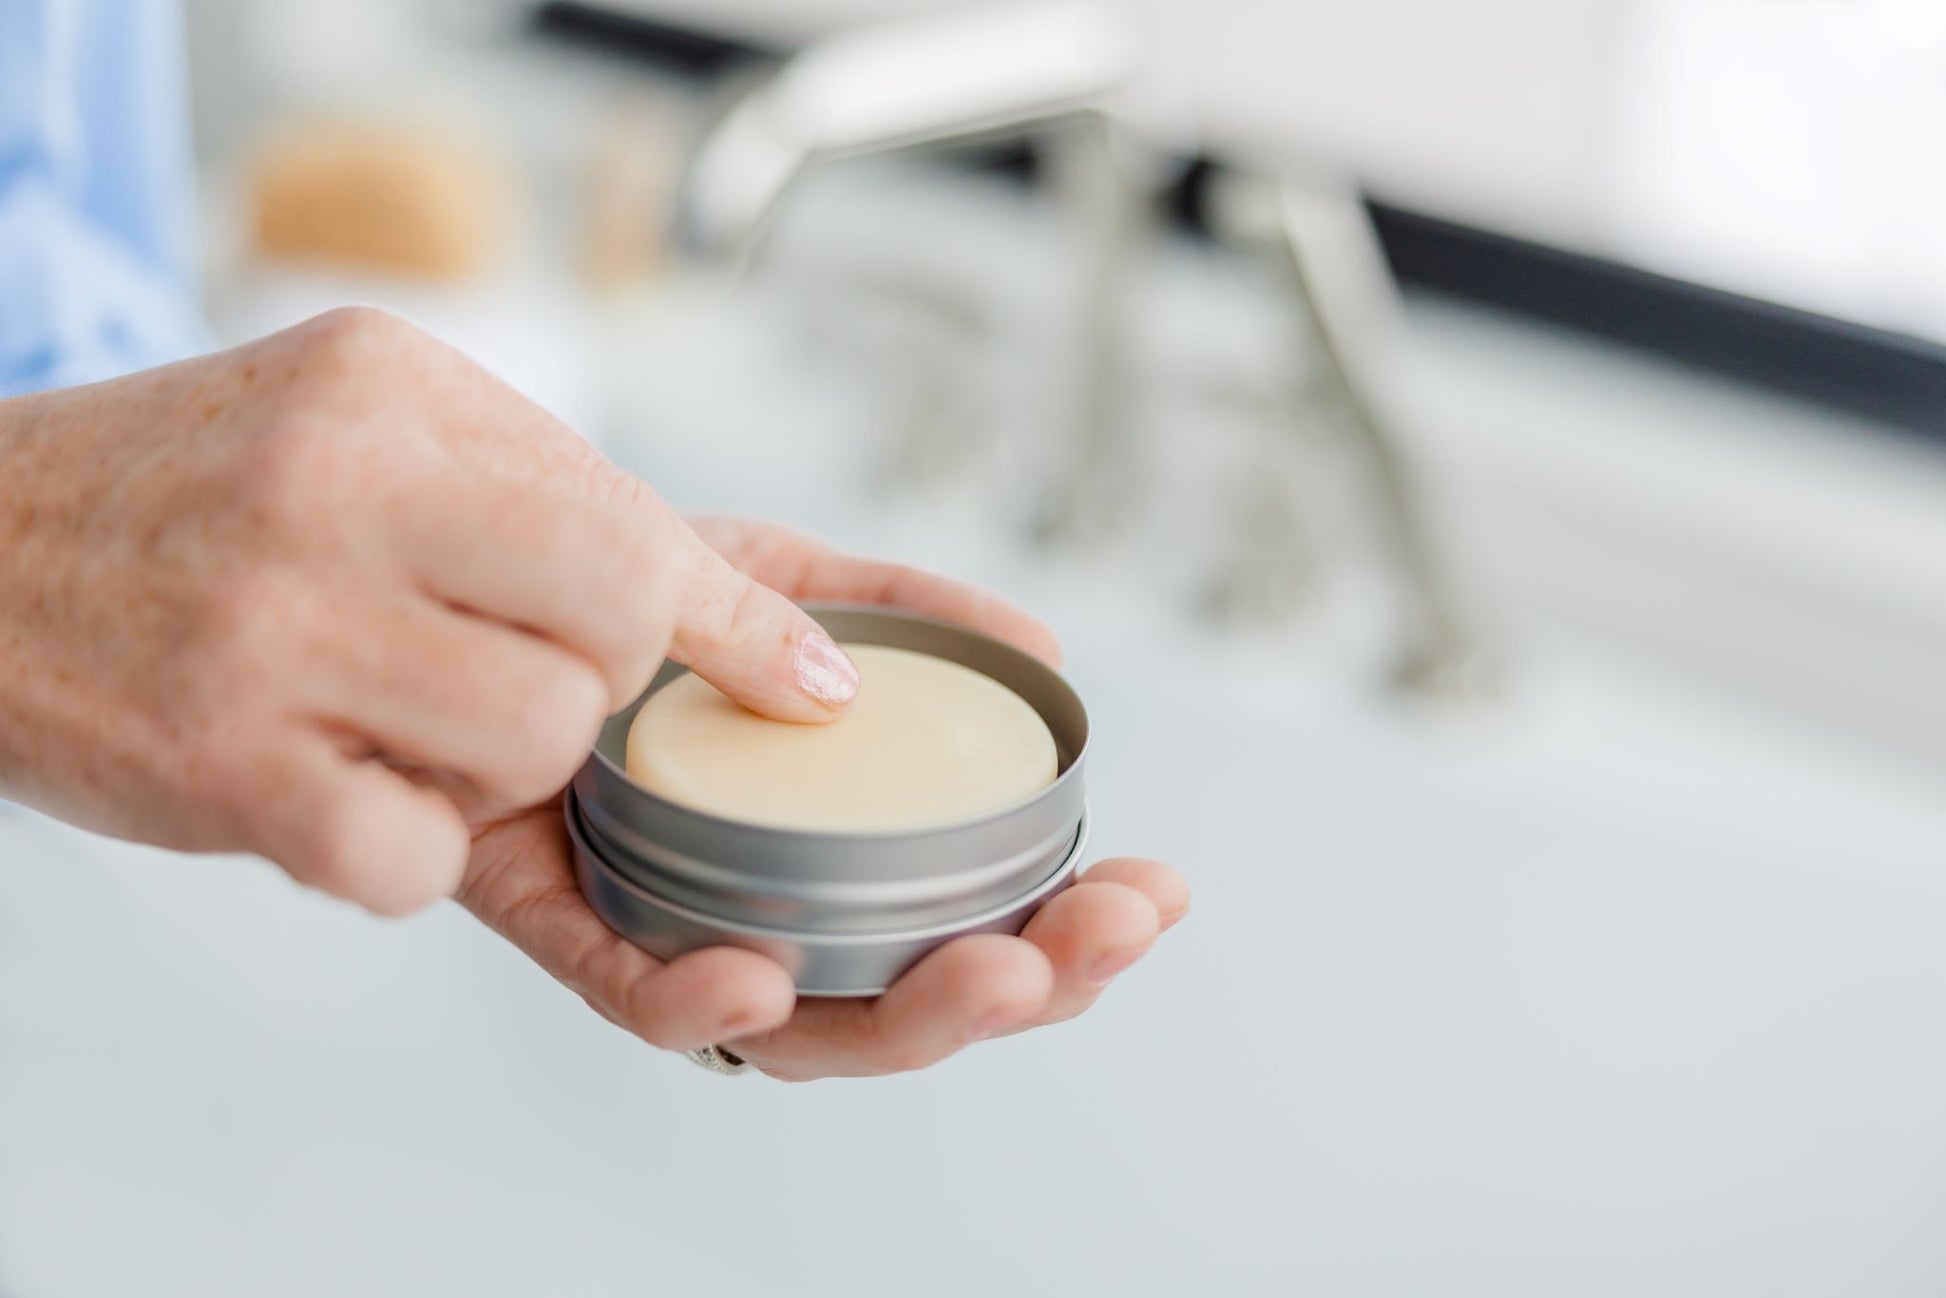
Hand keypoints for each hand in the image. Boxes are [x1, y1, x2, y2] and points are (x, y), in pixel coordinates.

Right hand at [0, 307, 860, 912]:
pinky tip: (332, 778)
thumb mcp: (377, 421)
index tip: (815, 689)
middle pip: (616, 631)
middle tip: (528, 674)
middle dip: (611, 682)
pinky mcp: (219, 769)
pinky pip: (409, 860)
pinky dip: (399, 846)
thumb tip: (783, 637)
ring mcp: (270, 633)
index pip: (635, 525)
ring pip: (535, 744)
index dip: (734, 624)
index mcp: (391, 392)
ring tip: (405, 716)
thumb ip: (563, 500)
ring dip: (503, 766)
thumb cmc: (204, 491)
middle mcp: (333, 492)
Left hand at [461, 516, 1188, 1080]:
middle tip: (1100, 940)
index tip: (1159, 891)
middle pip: (912, 996)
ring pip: (801, 1029)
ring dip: (905, 1017)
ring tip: (997, 974)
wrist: (462, 559)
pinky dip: (696, 1001)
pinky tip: (759, 984)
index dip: (1073, 926)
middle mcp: (772, 904)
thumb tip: (1045, 649)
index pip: (978, 919)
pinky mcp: (564, 924)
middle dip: (1028, 983)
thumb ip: (897, 609)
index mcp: (841, 845)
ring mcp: (677, 925)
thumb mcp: (773, 574)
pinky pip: (630, 992)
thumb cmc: (625, 588)